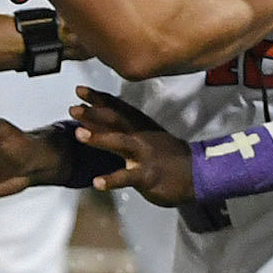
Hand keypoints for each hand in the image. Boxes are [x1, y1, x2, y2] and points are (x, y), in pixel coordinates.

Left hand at [69, 90, 195, 204]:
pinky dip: (112, 179)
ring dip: (99, 138)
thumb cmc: (171, 156)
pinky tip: (97, 182)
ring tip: (79, 134)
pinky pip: (127, 177)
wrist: (198, 174)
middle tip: (73, 107)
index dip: (99, 98)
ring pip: (120, 143)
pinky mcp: (147, 175)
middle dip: (93, 113)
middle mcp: (141, 136)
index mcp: (141, 126)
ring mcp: (144, 155)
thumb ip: (129, 128)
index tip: (80, 90)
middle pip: (115, 121)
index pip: (117, 109)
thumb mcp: (150, 136)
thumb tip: (102, 120)